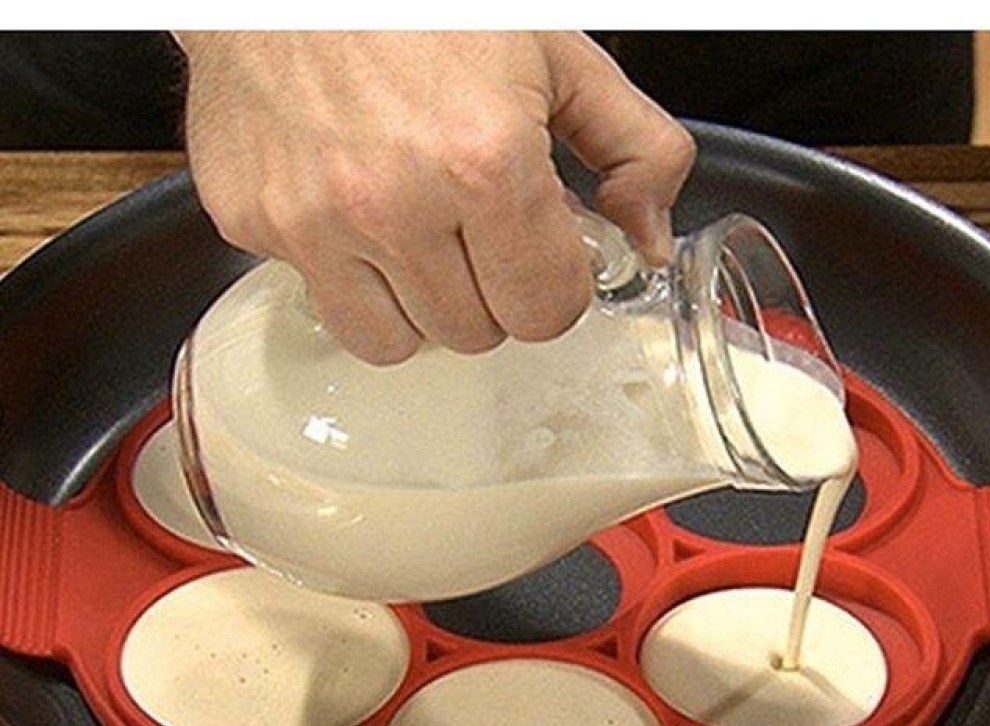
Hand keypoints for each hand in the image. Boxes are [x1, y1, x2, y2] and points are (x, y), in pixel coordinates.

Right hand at [175, 31, 694, 363]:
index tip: (544, 259)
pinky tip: (356, 220)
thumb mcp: (556, 53)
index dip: (554, 289)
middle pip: (474, 334)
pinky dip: (351, 281)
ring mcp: (315, 223)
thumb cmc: (422, 0)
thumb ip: (633, 148)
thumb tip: (648, 239)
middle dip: (490, 294)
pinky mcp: (258, 225)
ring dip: (422, 307)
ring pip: (396, 343)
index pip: (544, 311)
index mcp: (484, 160)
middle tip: (479, 235)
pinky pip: (326, 303)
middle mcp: (394, 204)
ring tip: (420, 239)